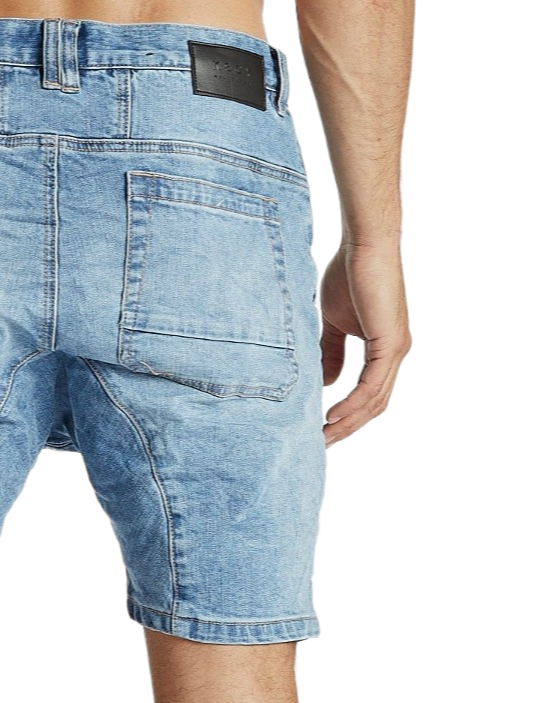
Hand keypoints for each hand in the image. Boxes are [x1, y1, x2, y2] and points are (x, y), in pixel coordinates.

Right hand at [319, 241, 412, 448]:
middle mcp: (396, 354)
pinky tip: (332, 417)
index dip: (347, 416)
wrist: (364, 243)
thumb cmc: (349, 272)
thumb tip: (327, 383)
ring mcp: (396, 350)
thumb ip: (331, 352)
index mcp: (385, 349)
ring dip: (347, 424)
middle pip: (374, 407)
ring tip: (321, 438)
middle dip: (347, 429)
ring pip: (374, 402)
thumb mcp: (333, 323)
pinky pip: (371, 386)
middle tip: (319, 445)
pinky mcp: (391, 343)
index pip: (369, 395)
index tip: (320, 430)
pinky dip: (352, 405)